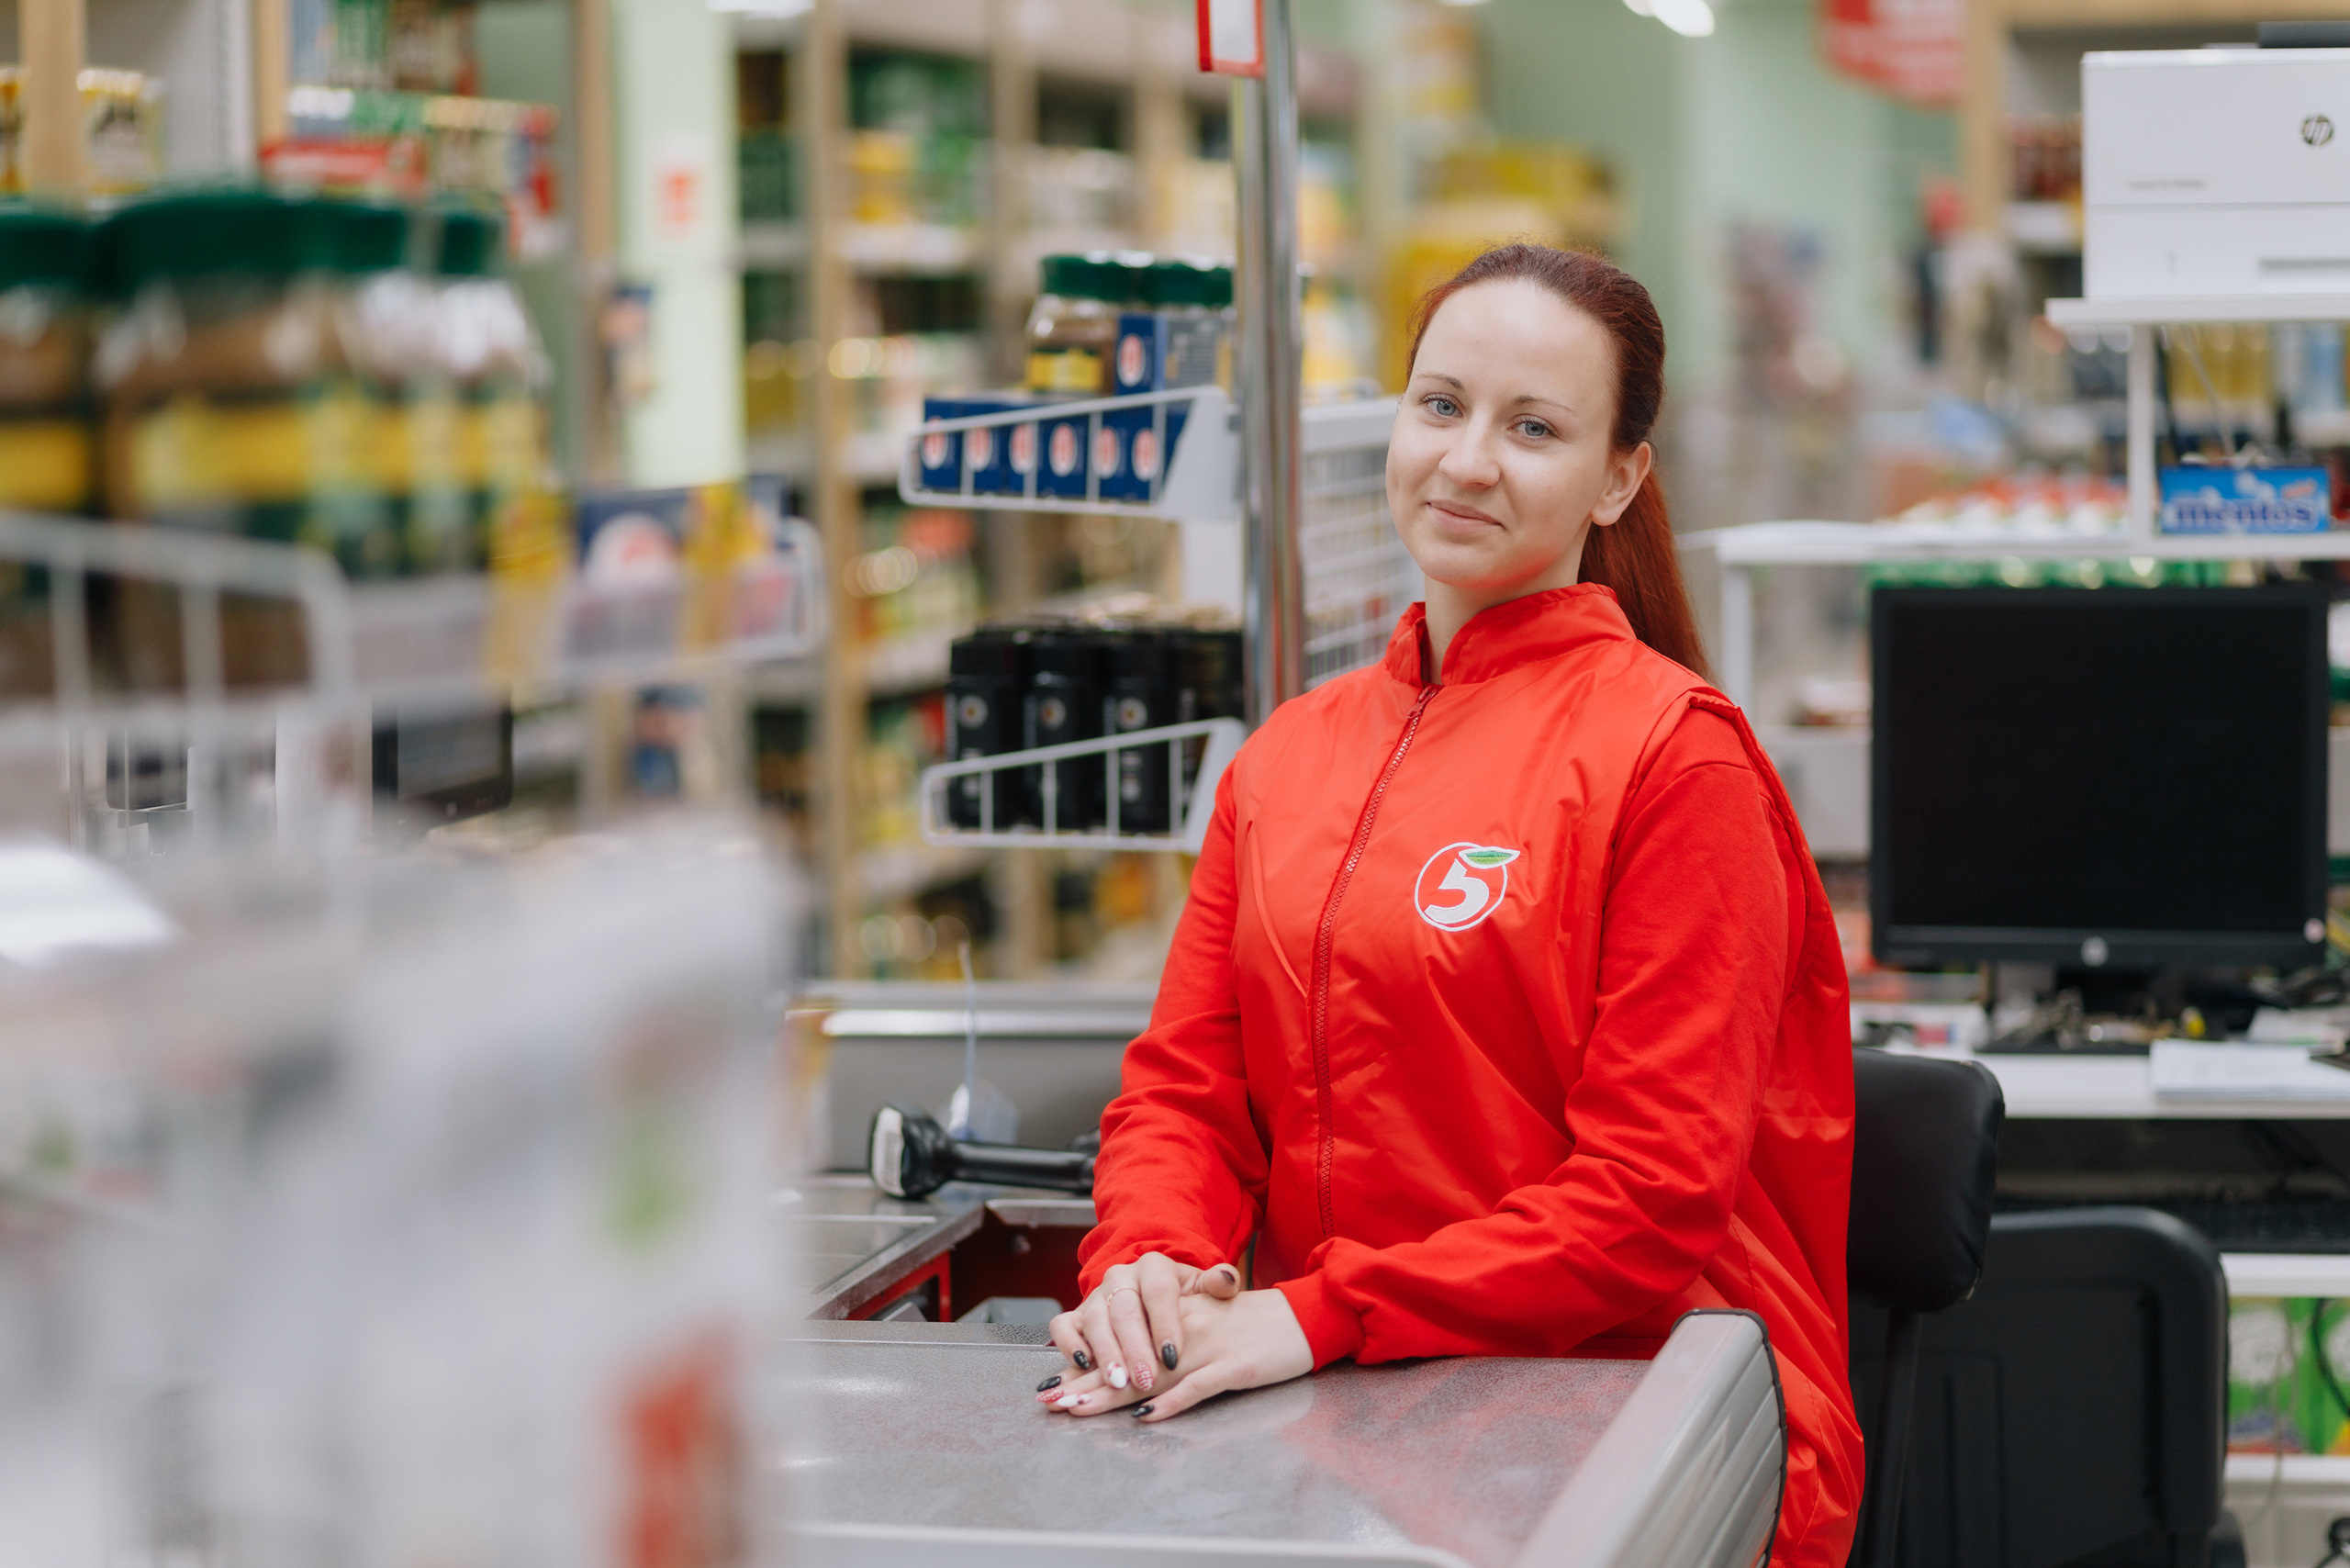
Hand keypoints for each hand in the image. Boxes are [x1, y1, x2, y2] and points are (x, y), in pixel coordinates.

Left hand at [1037, 1286, 1312, 1423]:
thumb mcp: (1206, 1323)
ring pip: (1154, 1371)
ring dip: (1115, 1394)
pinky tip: (1148, 1415)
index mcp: (1177, 1317)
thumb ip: (1171, 1340)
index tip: (1057, 1383)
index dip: (1091, 1364)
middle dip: (1089, 1382)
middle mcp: (1186, 1328)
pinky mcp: (1236, 1365)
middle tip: (1053, 1401)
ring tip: (1080, 1409)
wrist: (1303, 1316)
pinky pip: (1199, 1385)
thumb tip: (1135, 1371)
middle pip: (1130, 1358)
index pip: (1125, 1340)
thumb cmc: (1253, 1325)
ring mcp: (1211, 1347)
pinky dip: (1173, 1401)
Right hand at [1041, 1252, 1239, 1400]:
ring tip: (1118, 1382)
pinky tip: (1082, 1366)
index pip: (1158, 1291)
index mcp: (1154, 1267)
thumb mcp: (1203, 1292)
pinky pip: (1063, 1325)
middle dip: (1134, 1347)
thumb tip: (1227, 1279)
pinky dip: (1068, 1344)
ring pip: (1094, 1320)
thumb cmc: (1184, 1302)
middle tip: (1145, 1379)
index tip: (1172, 1355)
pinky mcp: (1076, 1315)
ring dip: (1105, 1353)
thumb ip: (1217, 1285)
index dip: (1164, 1324)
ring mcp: (1096, 1296)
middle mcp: (1121, 1277)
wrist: (1154, 1299)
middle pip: (1124, 1309)